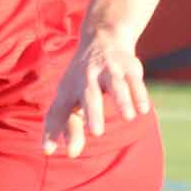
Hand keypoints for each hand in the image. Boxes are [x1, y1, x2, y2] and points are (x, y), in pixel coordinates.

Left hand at [42, 26, 147, 158]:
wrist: (102, 38)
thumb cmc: (83, 80)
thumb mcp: (71, 99)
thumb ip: (69, 127)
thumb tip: (63, 153)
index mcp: (68, 89)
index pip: (57, 111)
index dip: (52, 130)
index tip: (47, 151)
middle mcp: (87, 78)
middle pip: (90, 96)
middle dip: (93, 113)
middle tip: (97, 133)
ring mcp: (109, 70)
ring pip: (116, 85)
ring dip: (122, 100)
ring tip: (128, 118)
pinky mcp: (129, 67)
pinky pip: (135, 81)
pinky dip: (139, 94)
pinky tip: (143, 110)